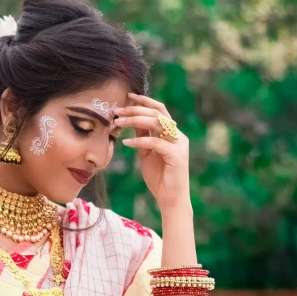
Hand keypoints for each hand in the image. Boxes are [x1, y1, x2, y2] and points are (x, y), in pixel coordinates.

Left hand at [115, 93, 190, 209]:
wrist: (171, 199)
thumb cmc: (159, 177)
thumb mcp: (147, 153)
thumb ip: (143, 137)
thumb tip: (131, 122)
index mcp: (172, 133)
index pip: (159, 110)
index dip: (144, 101)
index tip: (128, 96)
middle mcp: (178, 136)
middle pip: (156, 114)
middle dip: (135, 110)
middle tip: (117, 111)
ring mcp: (179, 145)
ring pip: (157, 124)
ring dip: (135, 121)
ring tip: (118, 123)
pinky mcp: (176, 156)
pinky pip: (156, 143)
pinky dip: (140, 141)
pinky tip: (126, 143)